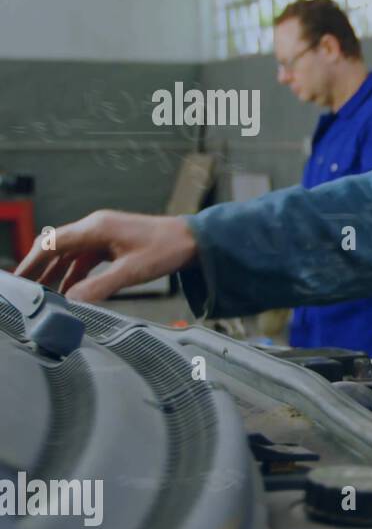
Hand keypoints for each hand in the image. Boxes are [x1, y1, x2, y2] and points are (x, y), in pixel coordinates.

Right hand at [15, 210, 198, 302]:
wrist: (195, 240)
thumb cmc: (168, 248)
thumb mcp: (132, 272)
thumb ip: (99, 287)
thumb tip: (72, 302)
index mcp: (96, 228)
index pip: (52, 243)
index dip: (32, 261)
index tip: (20, 279)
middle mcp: (96, 227)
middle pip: (56, 247)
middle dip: (40, 268)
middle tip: (26, 288)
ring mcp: (104, 234)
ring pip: (71, 254)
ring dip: (57, 273)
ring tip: (44, 293)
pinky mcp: (113, 243)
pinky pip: (86, 257)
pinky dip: (75, 273)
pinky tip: (70, 289)